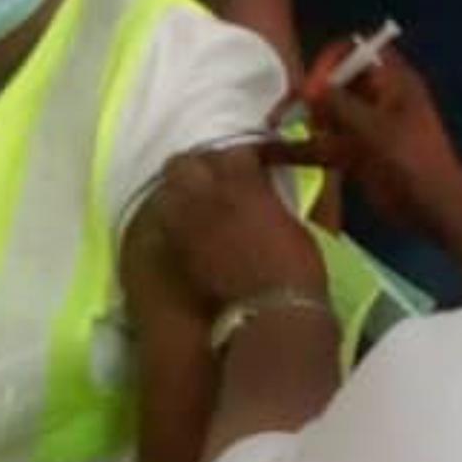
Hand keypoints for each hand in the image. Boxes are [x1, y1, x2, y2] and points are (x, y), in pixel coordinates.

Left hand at [154, 146, 325, 307]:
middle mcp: (208, 195)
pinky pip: (166, 220)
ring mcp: (187, 221)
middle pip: (186, 162)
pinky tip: (187, 226)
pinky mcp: (177, 248)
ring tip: (195, 201)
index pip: (234, 151)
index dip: (240, 158)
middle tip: (213, 178)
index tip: (248, 165)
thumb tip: (260, 191)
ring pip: (168, 188)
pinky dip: (175, 218)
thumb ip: (267, 198)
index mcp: (244, 184)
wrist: (271, 310)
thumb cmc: (295, 267)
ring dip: (181, 190)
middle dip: (198, 165)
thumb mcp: (289, 221)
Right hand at [269, 44, 461, 237]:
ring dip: (301, 120)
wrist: (434, 208)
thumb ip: (339, 105)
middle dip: (309, 93)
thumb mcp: (375, 129)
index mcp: (392, 80)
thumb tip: (308, 90)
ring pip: (327, 115)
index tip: (312, 88)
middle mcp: (377, 98)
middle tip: (284, 110)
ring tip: (272, 127)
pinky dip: (302, 148)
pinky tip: (272, 155)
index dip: (330, 63)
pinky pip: (325, 144)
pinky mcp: (357, 154)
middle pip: (336, 82)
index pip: (356, 52)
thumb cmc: (411, 161)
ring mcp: (366, 127)